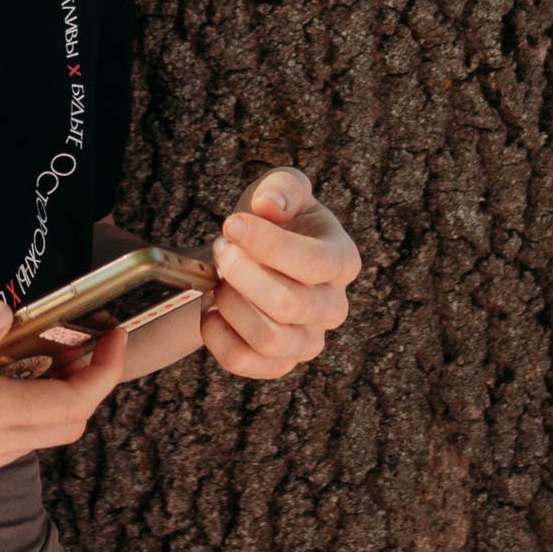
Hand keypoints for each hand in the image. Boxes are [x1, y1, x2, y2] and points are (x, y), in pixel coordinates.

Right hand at [0, 299, 124, 536]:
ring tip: (36, 351)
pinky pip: (5, 442)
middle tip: (82, 337)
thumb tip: (6, 310)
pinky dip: (19, 410)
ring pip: (36, 433)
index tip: (113, 332)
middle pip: (66, 421)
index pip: (75, 401)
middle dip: (87, 379)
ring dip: (52, 394)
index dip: (105, 367)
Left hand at [201, 170, 359, 380]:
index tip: (230, 224)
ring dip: (231, 305)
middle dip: (242, 274)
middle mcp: (333, 307)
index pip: (314, 263)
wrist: (254, 256)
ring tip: (217, 279)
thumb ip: (282, 188)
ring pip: (270, 340)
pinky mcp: (278, 363)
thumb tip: (269, 206)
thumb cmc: (273, 220)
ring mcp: (308, 341)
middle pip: (290, 305)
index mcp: (342, 261)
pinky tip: (210, 308)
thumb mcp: (281, 189)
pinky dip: (216, 335)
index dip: (268, 245)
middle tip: (220, 249)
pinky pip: (244, 362)